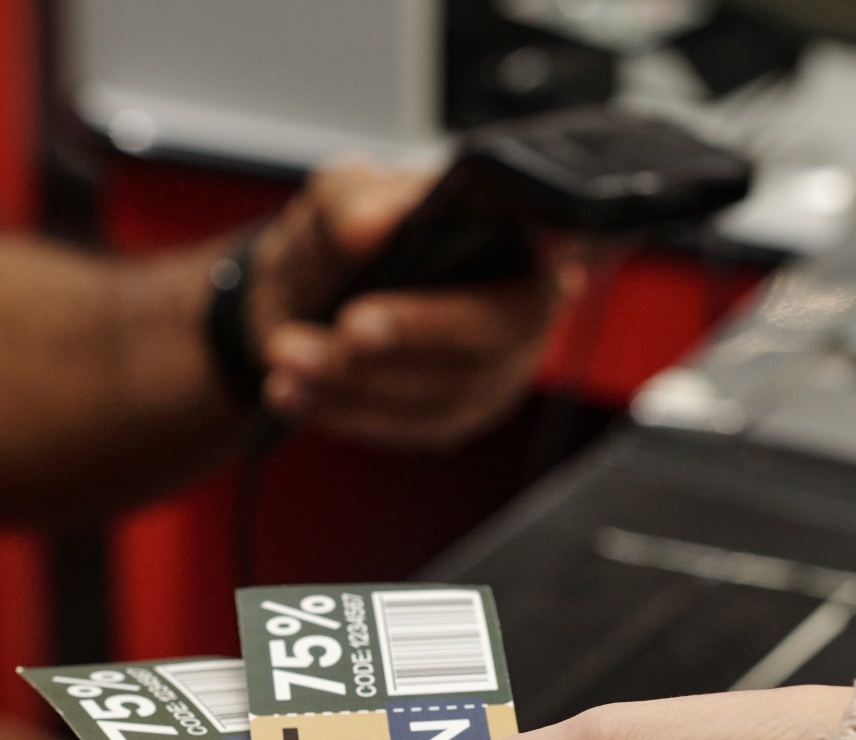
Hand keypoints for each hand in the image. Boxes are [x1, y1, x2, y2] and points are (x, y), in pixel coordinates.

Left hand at [249, 161, 575, 448]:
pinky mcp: (449, 420)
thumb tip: (371, 226)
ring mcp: (492, 374)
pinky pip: (402, 429)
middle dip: (413, 335)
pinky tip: (292, 391)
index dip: (566, 242)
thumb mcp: (340, 193)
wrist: (304, 298)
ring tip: (288, 354)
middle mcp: (522, 308)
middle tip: (347, 325)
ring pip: (439, 394)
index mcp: (517, 233)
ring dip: (356, 381)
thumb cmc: (347, 237)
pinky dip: (340, 410)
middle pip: (492, 335)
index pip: (565, 236)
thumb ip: (352, 199)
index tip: (551, 237)